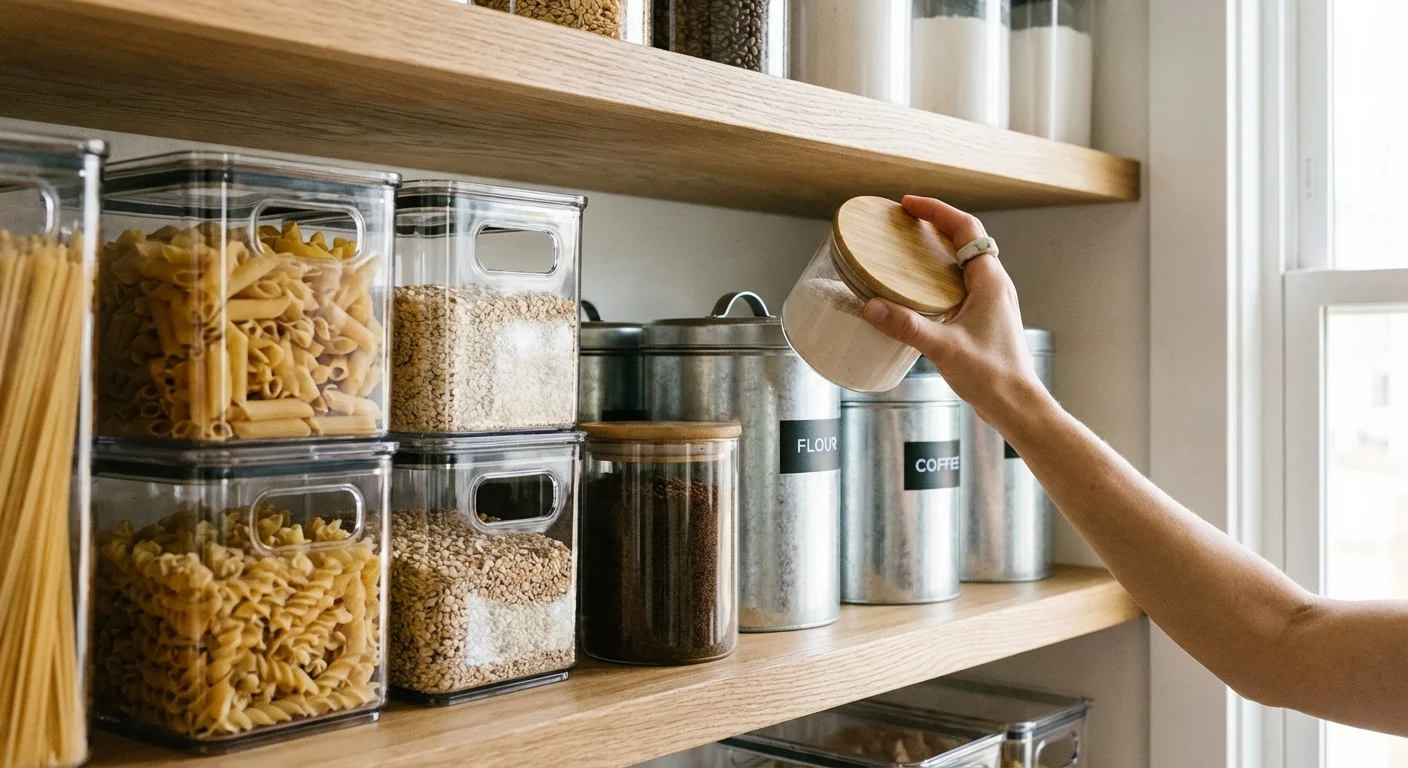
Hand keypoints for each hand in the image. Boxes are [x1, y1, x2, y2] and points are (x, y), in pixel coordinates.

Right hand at [861, 196, 1051, 425]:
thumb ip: (907, 326)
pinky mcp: (983, 318)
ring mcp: (991, 301)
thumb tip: (871, 307)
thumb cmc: (993, 376)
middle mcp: (994, 285)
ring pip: (963, 261)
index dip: (937, 210)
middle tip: (903, 221)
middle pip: (965, 239)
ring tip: (906, 248)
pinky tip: (917, 290)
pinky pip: (960, 283)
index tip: (908, 204)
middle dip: (934, 224)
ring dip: (937, 249)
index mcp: (991, 281)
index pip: (966, 228)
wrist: (1017, 406)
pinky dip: (938, 275)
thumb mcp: (944, 348)